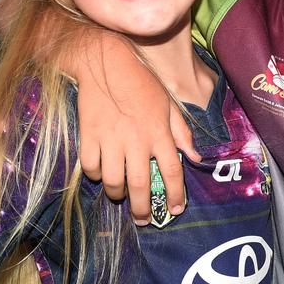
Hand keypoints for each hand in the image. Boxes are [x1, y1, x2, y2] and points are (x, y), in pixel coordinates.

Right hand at [72, 34, 200, 224]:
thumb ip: (181, 132)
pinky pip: (90, 167)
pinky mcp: (88, 136)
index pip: (172, 171)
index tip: (175, 210)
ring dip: (117, 194)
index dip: (175, 195)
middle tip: (143, 220)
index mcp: (159, 132)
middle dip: (142, 209)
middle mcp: (137, 140)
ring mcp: (111, 139)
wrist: (106, 63)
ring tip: (121, 196)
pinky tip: (101, 173)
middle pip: (140, 185)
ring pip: (113, 181)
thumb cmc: (142, 82)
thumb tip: (195, 157)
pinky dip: (95, 175)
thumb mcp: (169, 104)